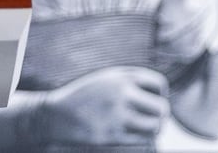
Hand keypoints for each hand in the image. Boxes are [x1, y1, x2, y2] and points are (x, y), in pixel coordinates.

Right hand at [34, 66, 169, 145]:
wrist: (56, 115)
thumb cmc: (85, 96)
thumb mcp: (105, 78)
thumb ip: (131, 79)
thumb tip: (161, 93)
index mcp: (121, 77)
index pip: (159, 83)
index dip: (160, 93)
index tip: (150, 98)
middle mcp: (121, 95)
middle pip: (162, 108)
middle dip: (161, 113)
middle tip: (154, 116)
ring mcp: (117, 117)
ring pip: (155, 126)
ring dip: (155, 128)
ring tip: (147, 127)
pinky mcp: (113, 136)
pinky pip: (142, 139)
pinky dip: (143, 137)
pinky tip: (135, 133)